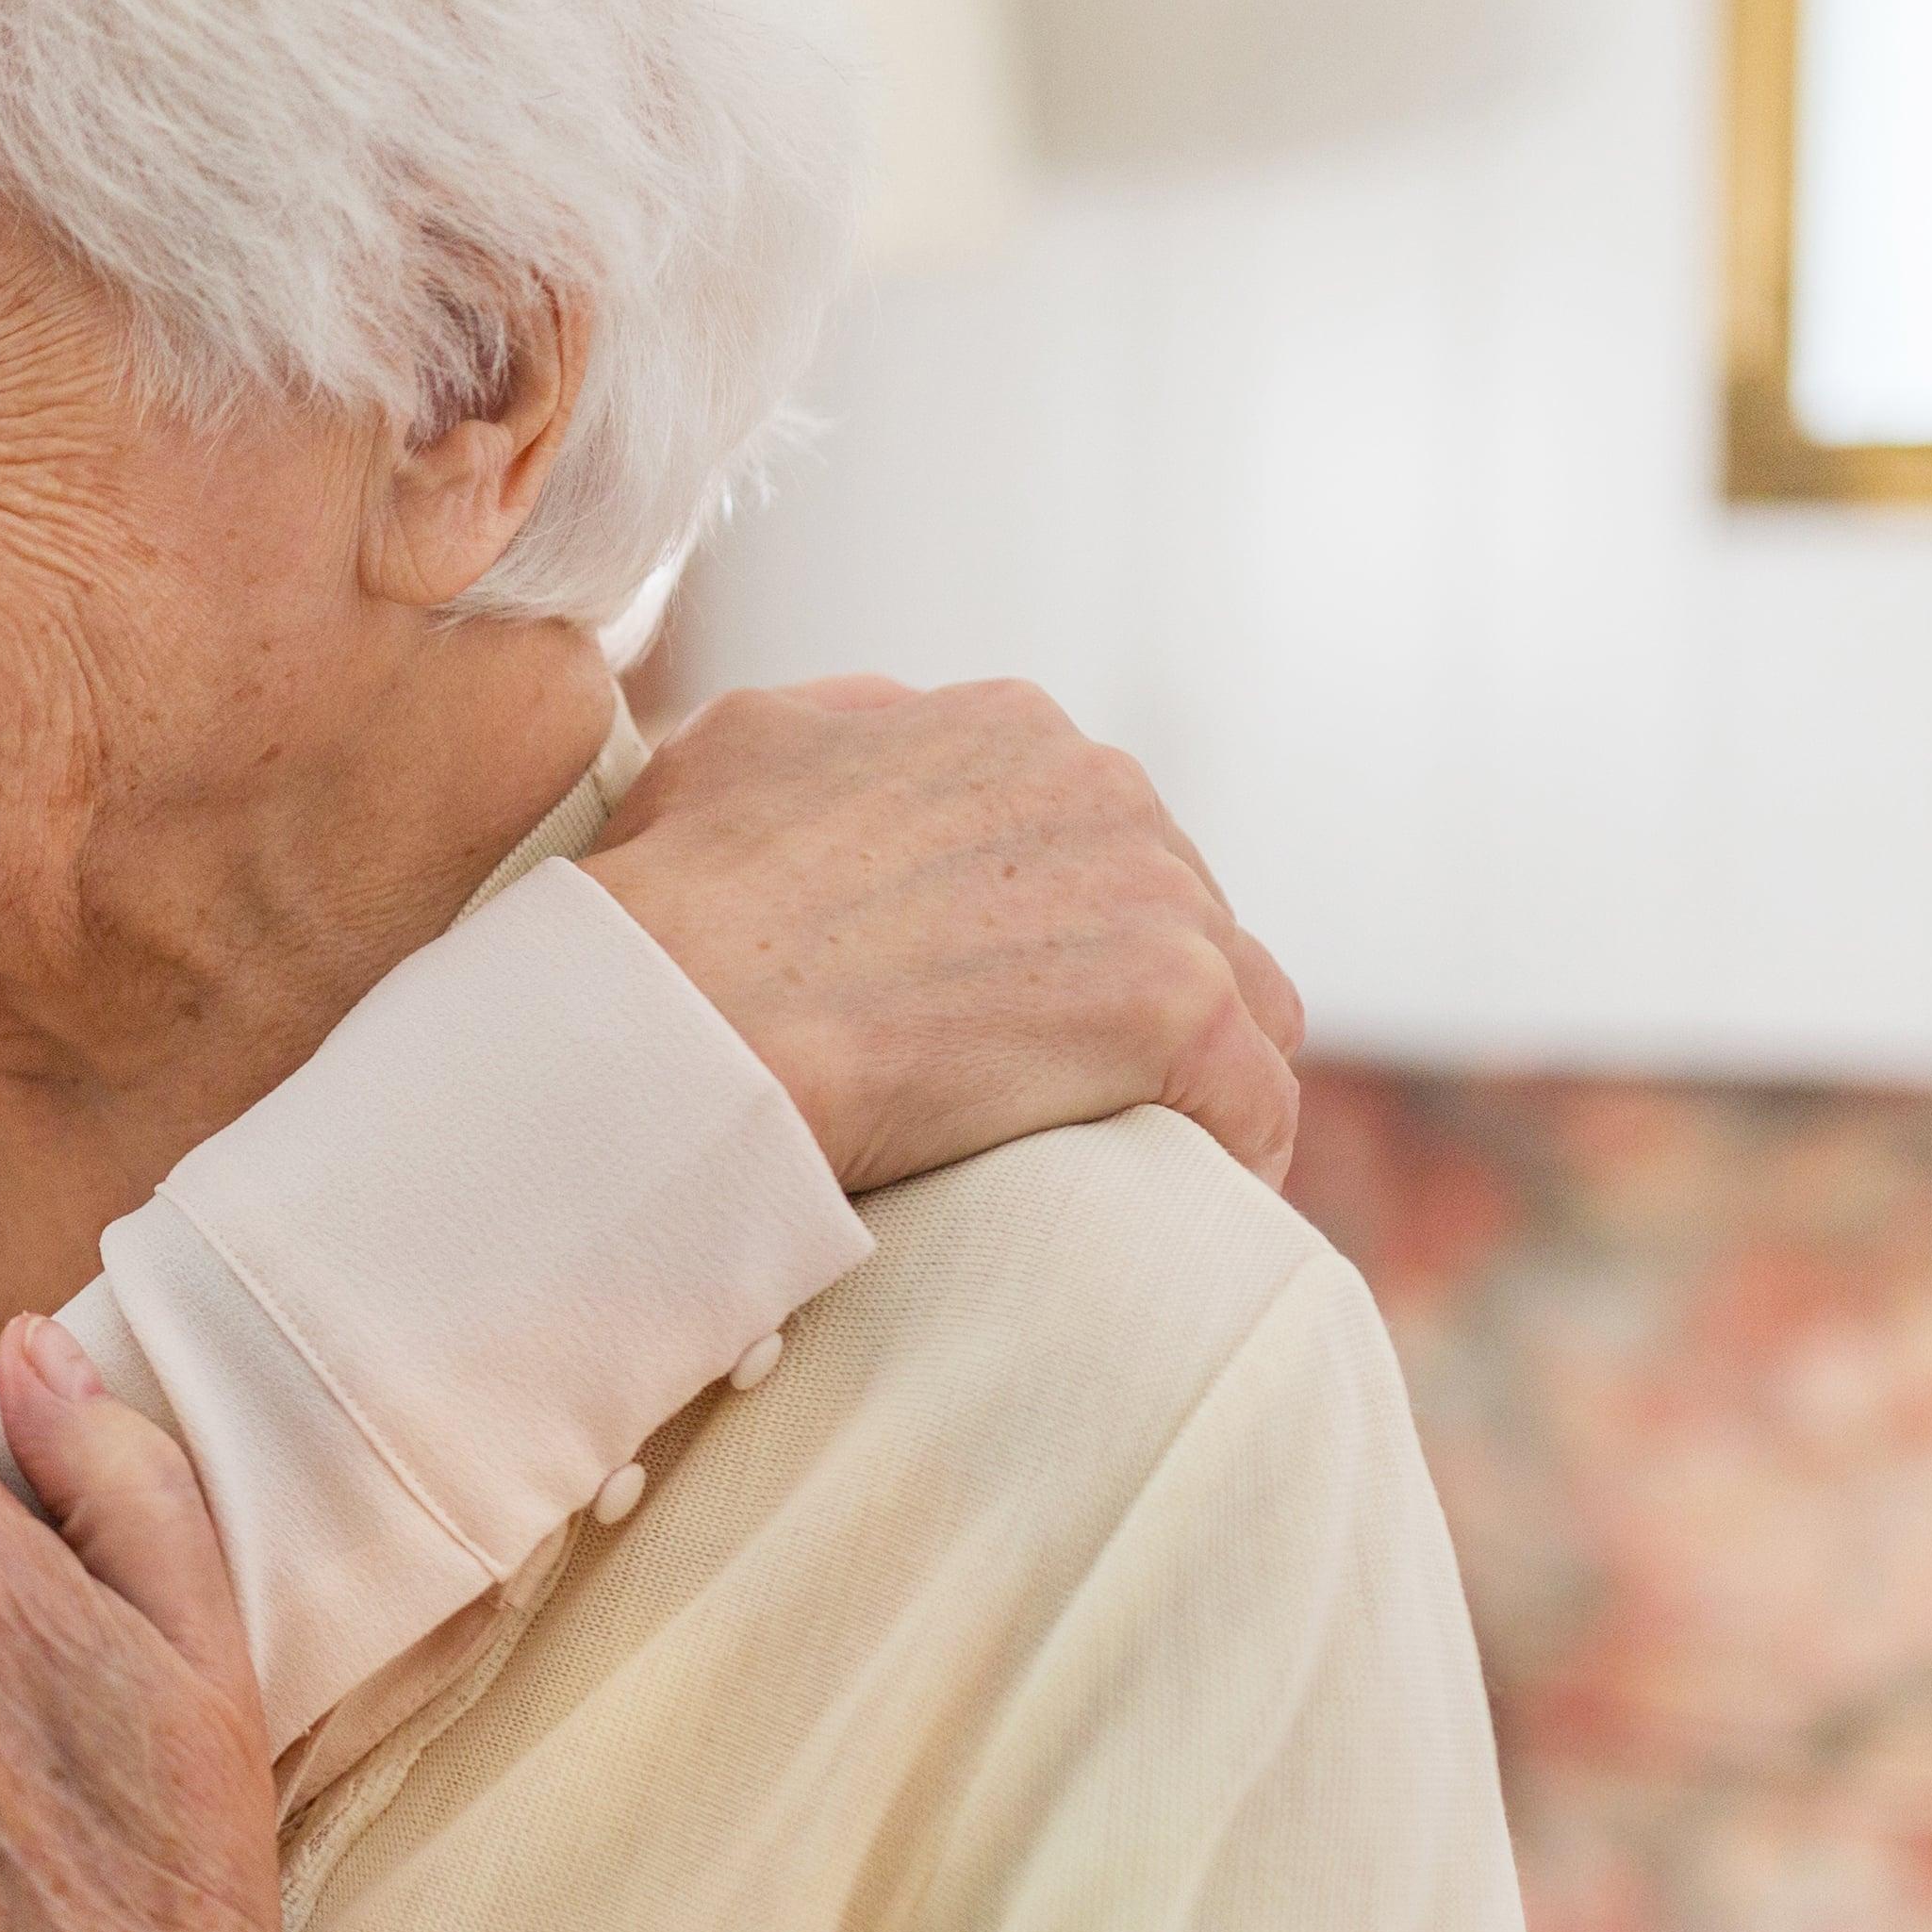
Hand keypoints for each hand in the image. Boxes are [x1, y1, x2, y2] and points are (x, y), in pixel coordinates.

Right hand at [581, 676, 1308, 1190]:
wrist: (680, 1016)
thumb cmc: (673, 901)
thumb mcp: (739, 746)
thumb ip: (838, 731)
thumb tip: (877, 739)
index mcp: (1007, 727)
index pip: (1097, 831)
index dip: (1063, 925)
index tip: (1015, 1003)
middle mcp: (1101, 783)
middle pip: (1179, 909)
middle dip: (1129, 995)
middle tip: (1056, 1093)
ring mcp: (1153, 890)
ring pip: (1243, 999)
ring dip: (1192, 1075)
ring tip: (1128, 1156)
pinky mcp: (1179, 1003)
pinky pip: (1257, 1099)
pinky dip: (1227, 1155)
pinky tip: (1176, 1203)